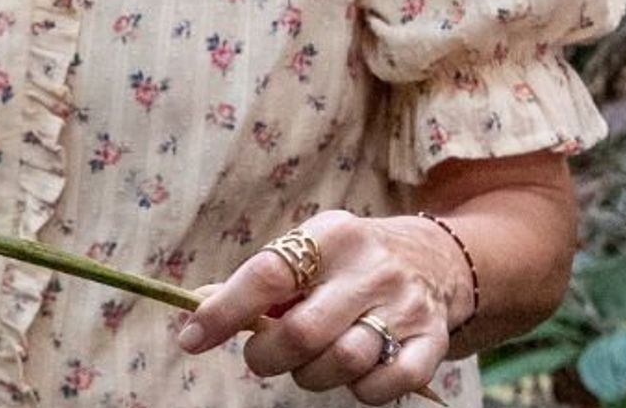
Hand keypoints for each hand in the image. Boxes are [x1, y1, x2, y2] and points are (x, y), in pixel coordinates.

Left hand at [176, 210, 467, 404]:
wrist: (434, 260)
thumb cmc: (348, 262)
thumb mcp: (307, 252)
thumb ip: (257, 281)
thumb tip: (195, 308)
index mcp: (331, 235)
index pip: (268, 275)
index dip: (224, 312)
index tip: (191, 339)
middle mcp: (370, 267)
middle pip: (302, 331)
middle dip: (267, 356)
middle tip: (262, 355)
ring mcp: (404, 306)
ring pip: (342, 362)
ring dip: (312, 375)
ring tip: (311, 360)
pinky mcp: (430, 341)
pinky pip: (385, 386)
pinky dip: (361, 390)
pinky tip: (355, 373)